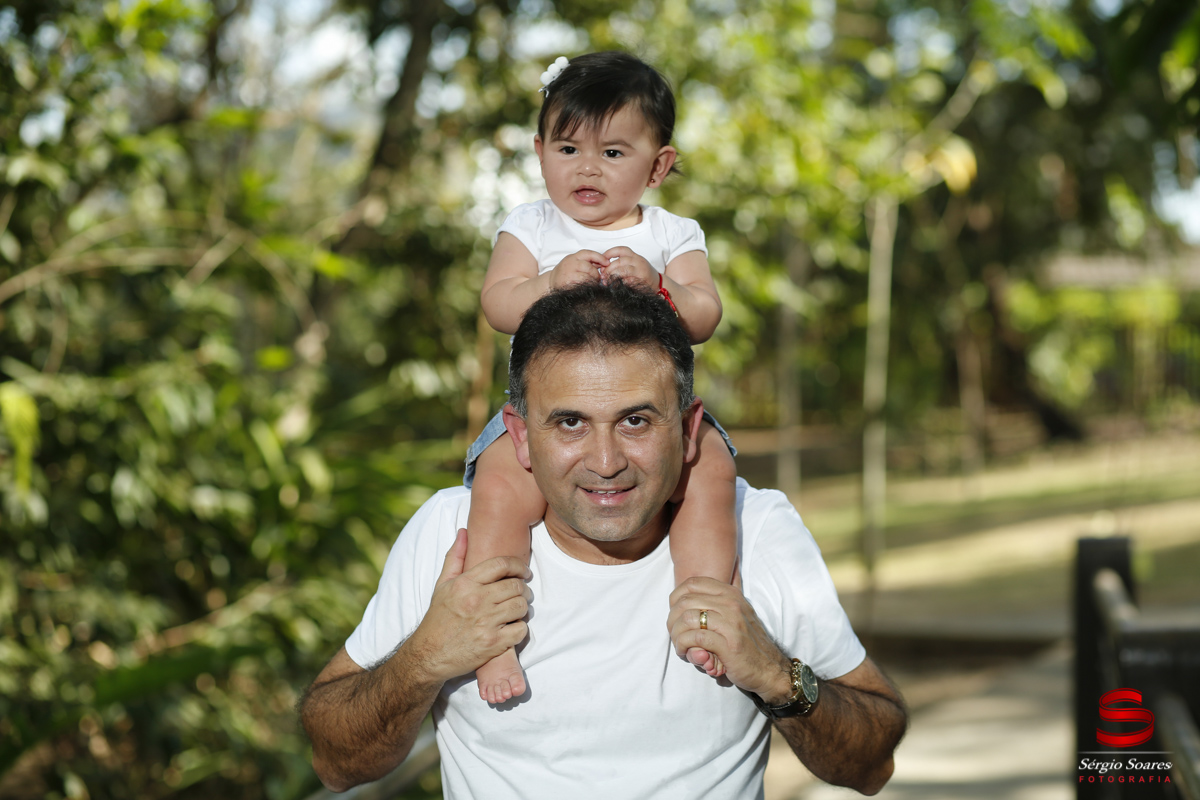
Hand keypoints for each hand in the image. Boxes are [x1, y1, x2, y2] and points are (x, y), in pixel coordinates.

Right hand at [408, 529, 532, 684]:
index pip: (501, 564)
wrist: (429, 655)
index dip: (518, 565)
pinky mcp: (493, 644)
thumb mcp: (442, 585)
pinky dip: (520, 629)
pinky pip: (521, 630)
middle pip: (516, 586)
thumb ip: (455, 557)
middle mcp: (476, 601)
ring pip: (521, 607)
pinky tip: (512, 627)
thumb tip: (464, 531)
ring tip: (517, 608)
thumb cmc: (437, 618)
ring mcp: (486, 623)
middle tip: (523, 592)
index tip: (523, 571)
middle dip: (524, 588)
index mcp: (465, 584)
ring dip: (523, 607)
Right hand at [550, 250, 605, 288]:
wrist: (550, 283)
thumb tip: (604, 262)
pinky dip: (587, 287)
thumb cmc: (565, 273)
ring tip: (591, 283)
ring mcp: (568, 275)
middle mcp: (570, 264)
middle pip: (589, 268)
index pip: (588, 254)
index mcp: (572, 257)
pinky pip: (583, 286)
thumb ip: (586, 261)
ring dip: (592, 282)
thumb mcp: (574, 263)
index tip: (607, 262)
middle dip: (596, 274)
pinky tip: (586, 288)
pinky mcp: (568, 285)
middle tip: (596, 278)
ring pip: (587, 278)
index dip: (600, 257)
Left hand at [600, 247, 656, 287]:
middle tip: (602, 275)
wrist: (659, 284)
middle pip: (620, 261)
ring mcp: (641, 271)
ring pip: (624, 270)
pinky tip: (615, 286)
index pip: (621, 250)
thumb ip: (621, 264)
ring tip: (606, 282)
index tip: (602, 260)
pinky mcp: (642, 281)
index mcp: (635, 256)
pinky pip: (629, 281)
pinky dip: (620, 284)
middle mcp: (638, 261)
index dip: (609, 253)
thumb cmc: (643, 275)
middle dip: (609, 268)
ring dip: (613, 276)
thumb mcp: (634, 265)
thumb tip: (603, 268)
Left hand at [666, 576, 792, 702]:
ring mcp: (731, 622)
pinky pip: (695, 638)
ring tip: (681, 647)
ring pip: (687, 619)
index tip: (676, 615)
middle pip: (685, 601)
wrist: (770, 669)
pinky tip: (686, 653)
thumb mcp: (735, 615)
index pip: (691, 583)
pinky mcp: (729, 644)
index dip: (675, 598)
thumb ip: (714, 604)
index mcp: (730, 594)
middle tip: (675, 635)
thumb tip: (681, 600)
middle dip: (672, 620)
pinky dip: (684, 646)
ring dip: (677, 635)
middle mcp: (731, 604)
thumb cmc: (746, 643)